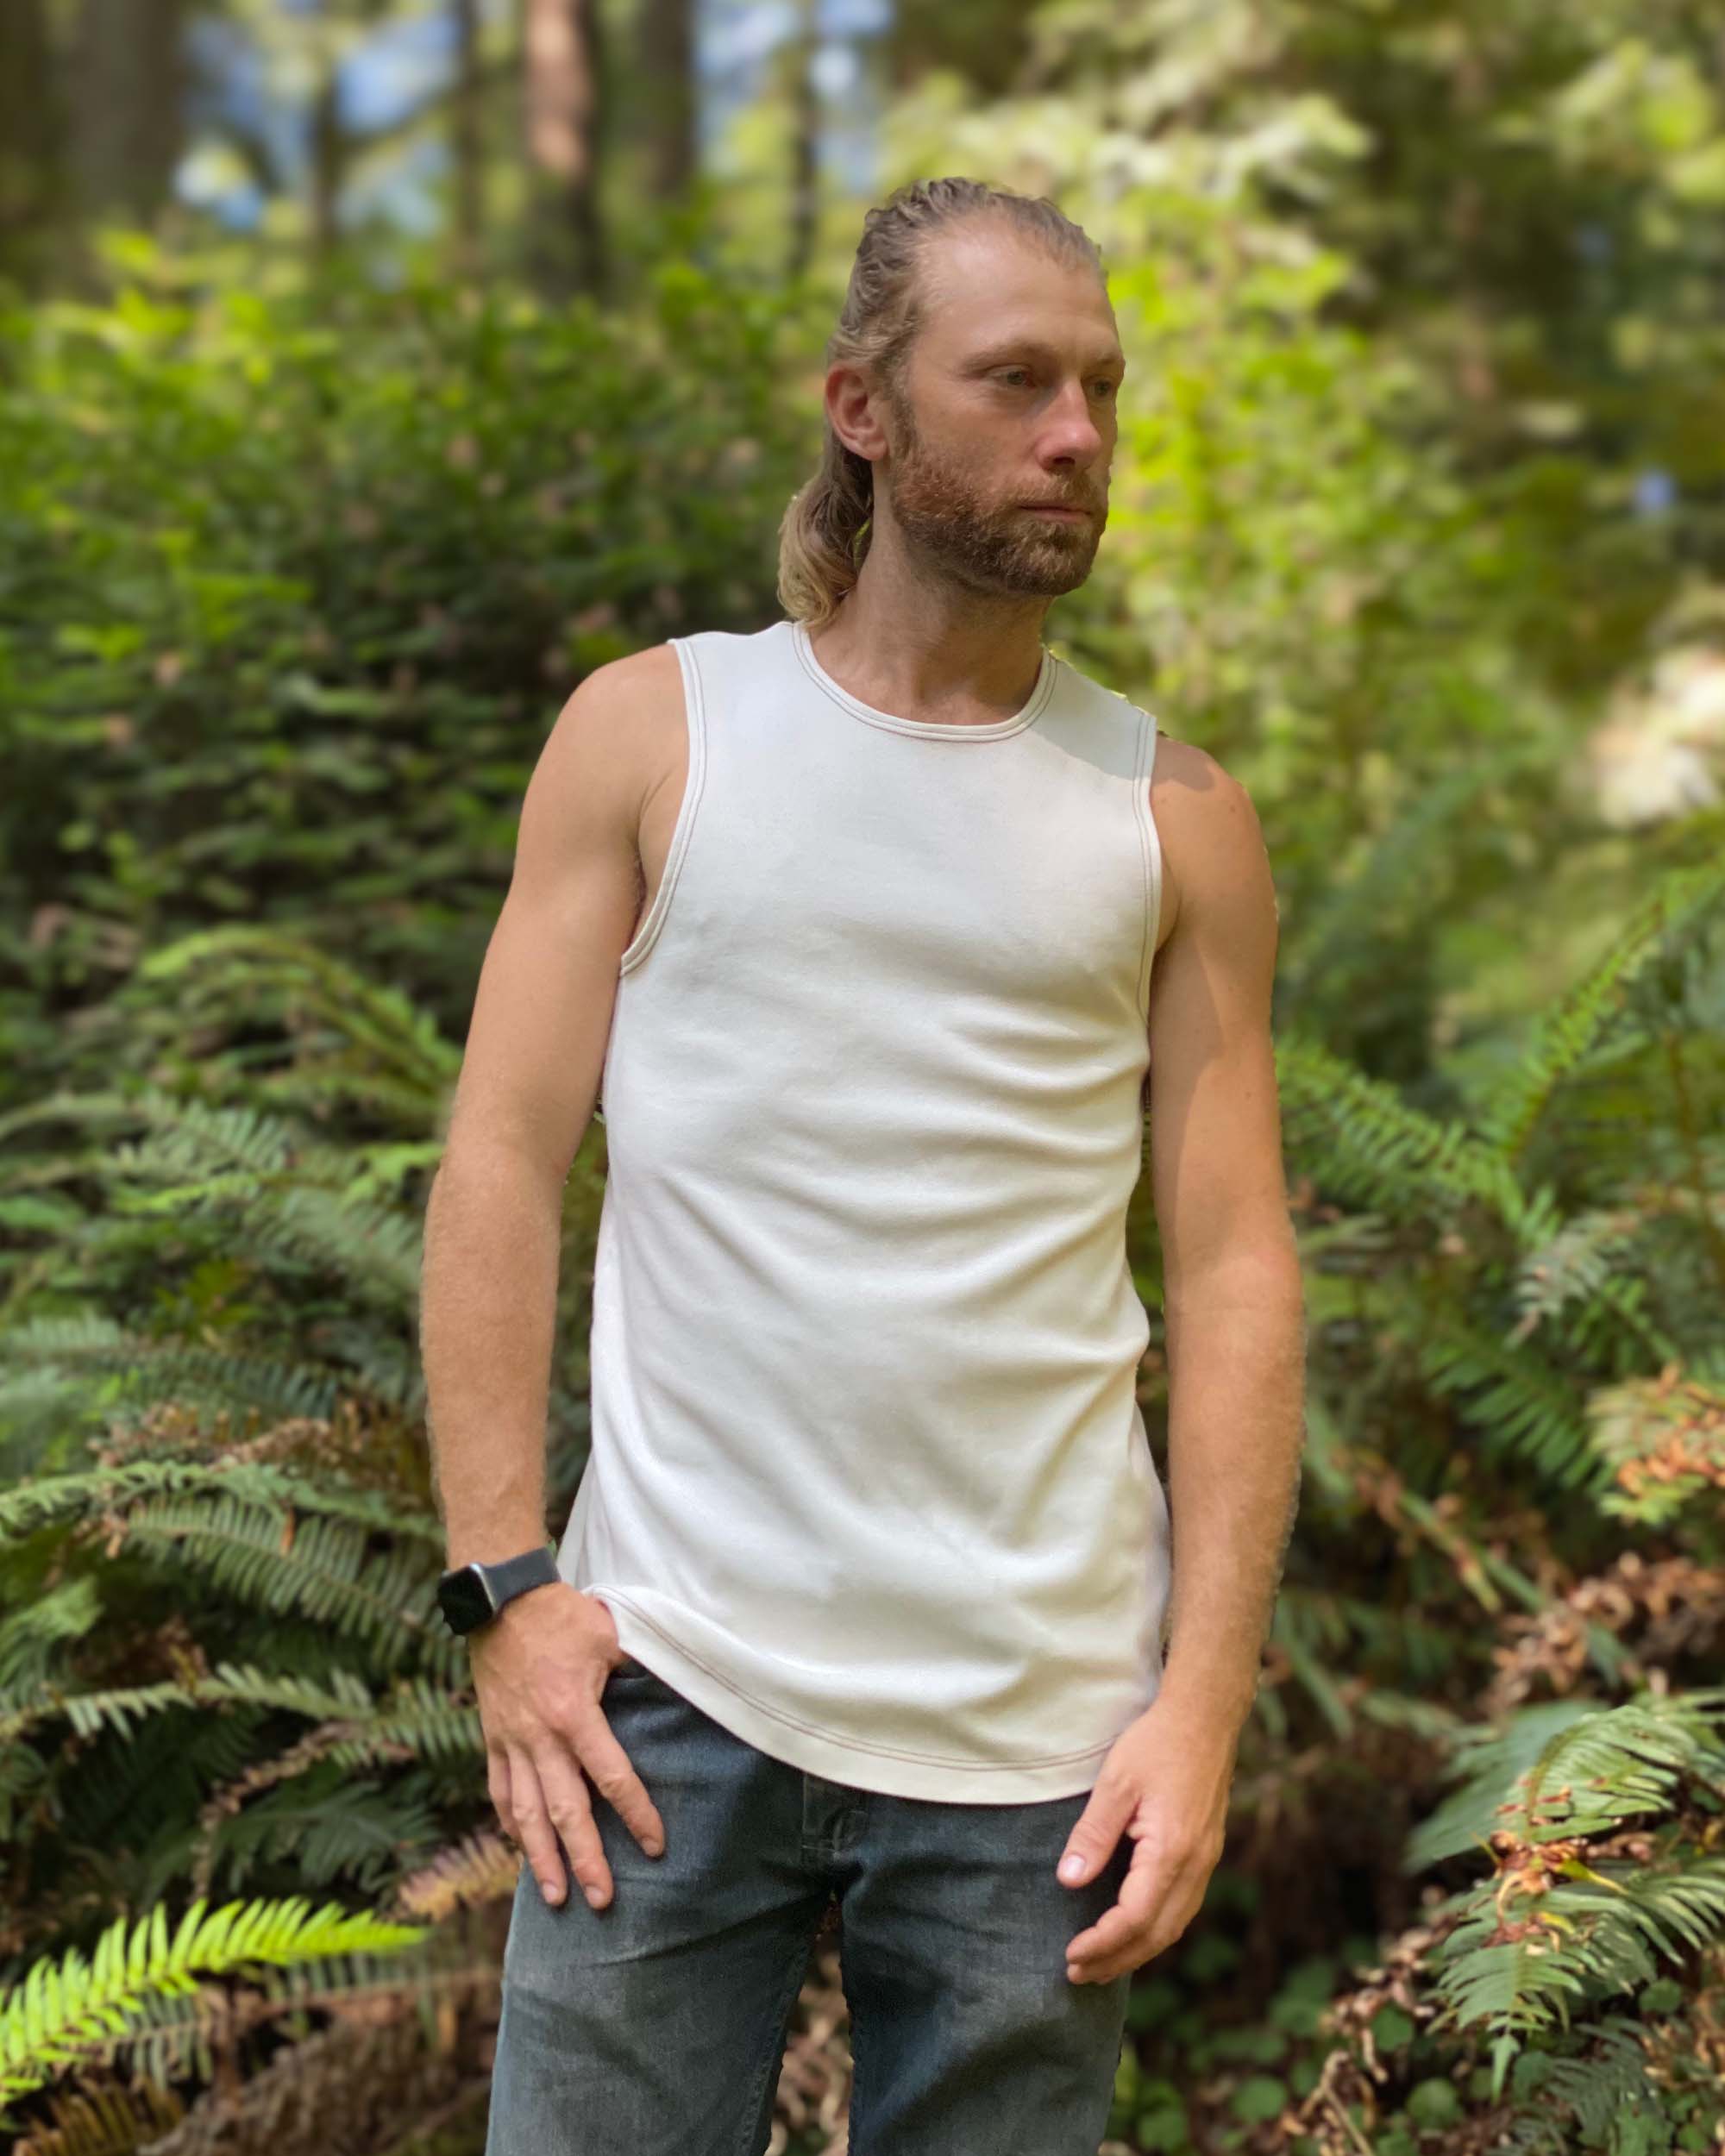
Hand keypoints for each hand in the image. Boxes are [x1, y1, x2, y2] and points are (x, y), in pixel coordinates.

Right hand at [469, 1582, 665, 1910]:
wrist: (501, 1601)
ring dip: (541, 1859)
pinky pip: (499, 1791)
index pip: (611, 1777)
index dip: (636, 1814)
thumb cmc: (562, 1617)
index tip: (655, 1845)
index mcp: (574, 1715)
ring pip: (525, 1814)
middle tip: (603, 1900)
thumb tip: (679, 1674)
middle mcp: (540, 1738)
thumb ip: (640, 1664)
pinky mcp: (493, 1739)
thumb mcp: (610, 1635)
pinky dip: (509, 1825)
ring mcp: (512, 1742)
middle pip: (565, 1812)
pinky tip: (522, 1851)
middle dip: (585, 1859)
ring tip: (556, 1897)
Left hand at [1055, 1700, 1234, 1984]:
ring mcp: (1206, 1862)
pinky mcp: (1206, 1854)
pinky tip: (1133, 1931)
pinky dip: (1155, 1930)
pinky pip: (1183, 1908)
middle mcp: (1195, 1866)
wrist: (1205, 1719)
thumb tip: (1069, 1880)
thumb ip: (1093, 1834)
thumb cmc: (1156, 1744)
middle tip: (1078, 1975)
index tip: (1070, 1956)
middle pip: (1157, 1935)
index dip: (1102, 1944)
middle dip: (1117, 1960)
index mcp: (1171, 1852)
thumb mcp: (1115, 1783)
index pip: (1135, 1919)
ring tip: (1102, 1965)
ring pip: (1174, 1926)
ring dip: (1137, 1951)